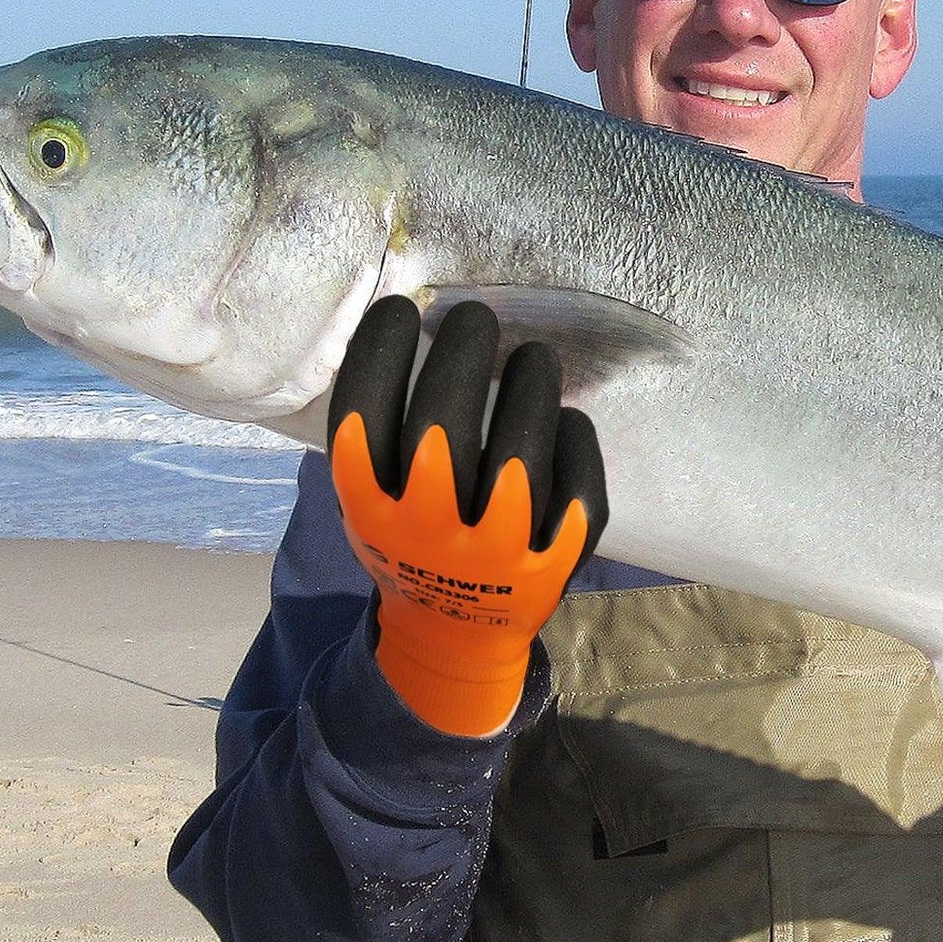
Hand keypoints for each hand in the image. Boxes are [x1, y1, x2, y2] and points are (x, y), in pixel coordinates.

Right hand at [328, 296, 606, 736]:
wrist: (454, 633)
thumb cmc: (414, 539)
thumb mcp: (373, 499)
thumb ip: (380, 440)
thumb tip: (409, 332)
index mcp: (369, 510)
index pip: (365, 415)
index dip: (380, 351)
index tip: (401, 308)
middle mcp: (427, 532)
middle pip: (443, 426)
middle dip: (461, 354)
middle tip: (474, 316)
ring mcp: (494, 552)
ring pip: (522, 454)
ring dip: (530, 386)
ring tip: (533, 356)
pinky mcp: (553, 562)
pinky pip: (577, 487)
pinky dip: (575, 442)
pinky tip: (564, 418)